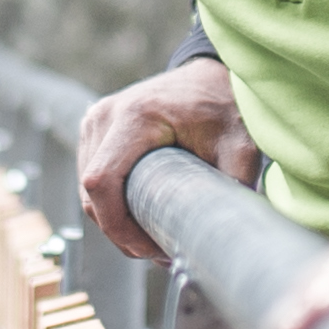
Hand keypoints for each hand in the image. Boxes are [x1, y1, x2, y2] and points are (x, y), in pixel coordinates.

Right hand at [77, 57, 260, 260]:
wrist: (208, 76)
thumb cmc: (223, 107)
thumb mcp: (240, 145)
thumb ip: (237, 184)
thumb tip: (233, 232)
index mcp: (135, 117)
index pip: (101, 182)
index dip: (117, 225)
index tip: (149, 249)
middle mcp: (105, 116)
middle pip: (90, 192)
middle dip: (119, 231)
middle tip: (159, 252)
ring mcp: (94, 121)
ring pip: (87, 189)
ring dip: (113, 220)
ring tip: (153, 239)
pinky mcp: (94, 130)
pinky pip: (92, 177)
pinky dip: (110, 203)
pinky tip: (140, 218)